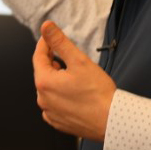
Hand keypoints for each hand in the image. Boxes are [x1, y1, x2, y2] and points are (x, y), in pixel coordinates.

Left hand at [33, 21, 115, 141]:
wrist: (112, 121)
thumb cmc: (98, 93)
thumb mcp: (79, 60)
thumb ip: (60, 42)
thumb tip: (46, 27)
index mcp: (44, 83)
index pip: (38, 57)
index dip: (45, 44)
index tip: (50, 38)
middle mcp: (43, 100)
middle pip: (44, 73)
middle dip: (53, 63)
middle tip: (67, 57)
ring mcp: (50, 113)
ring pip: (49, 89)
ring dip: (57, 80)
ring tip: (74, 76)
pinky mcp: (59, 123)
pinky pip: (55, 105)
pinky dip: (61, 96)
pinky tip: (74, 93)